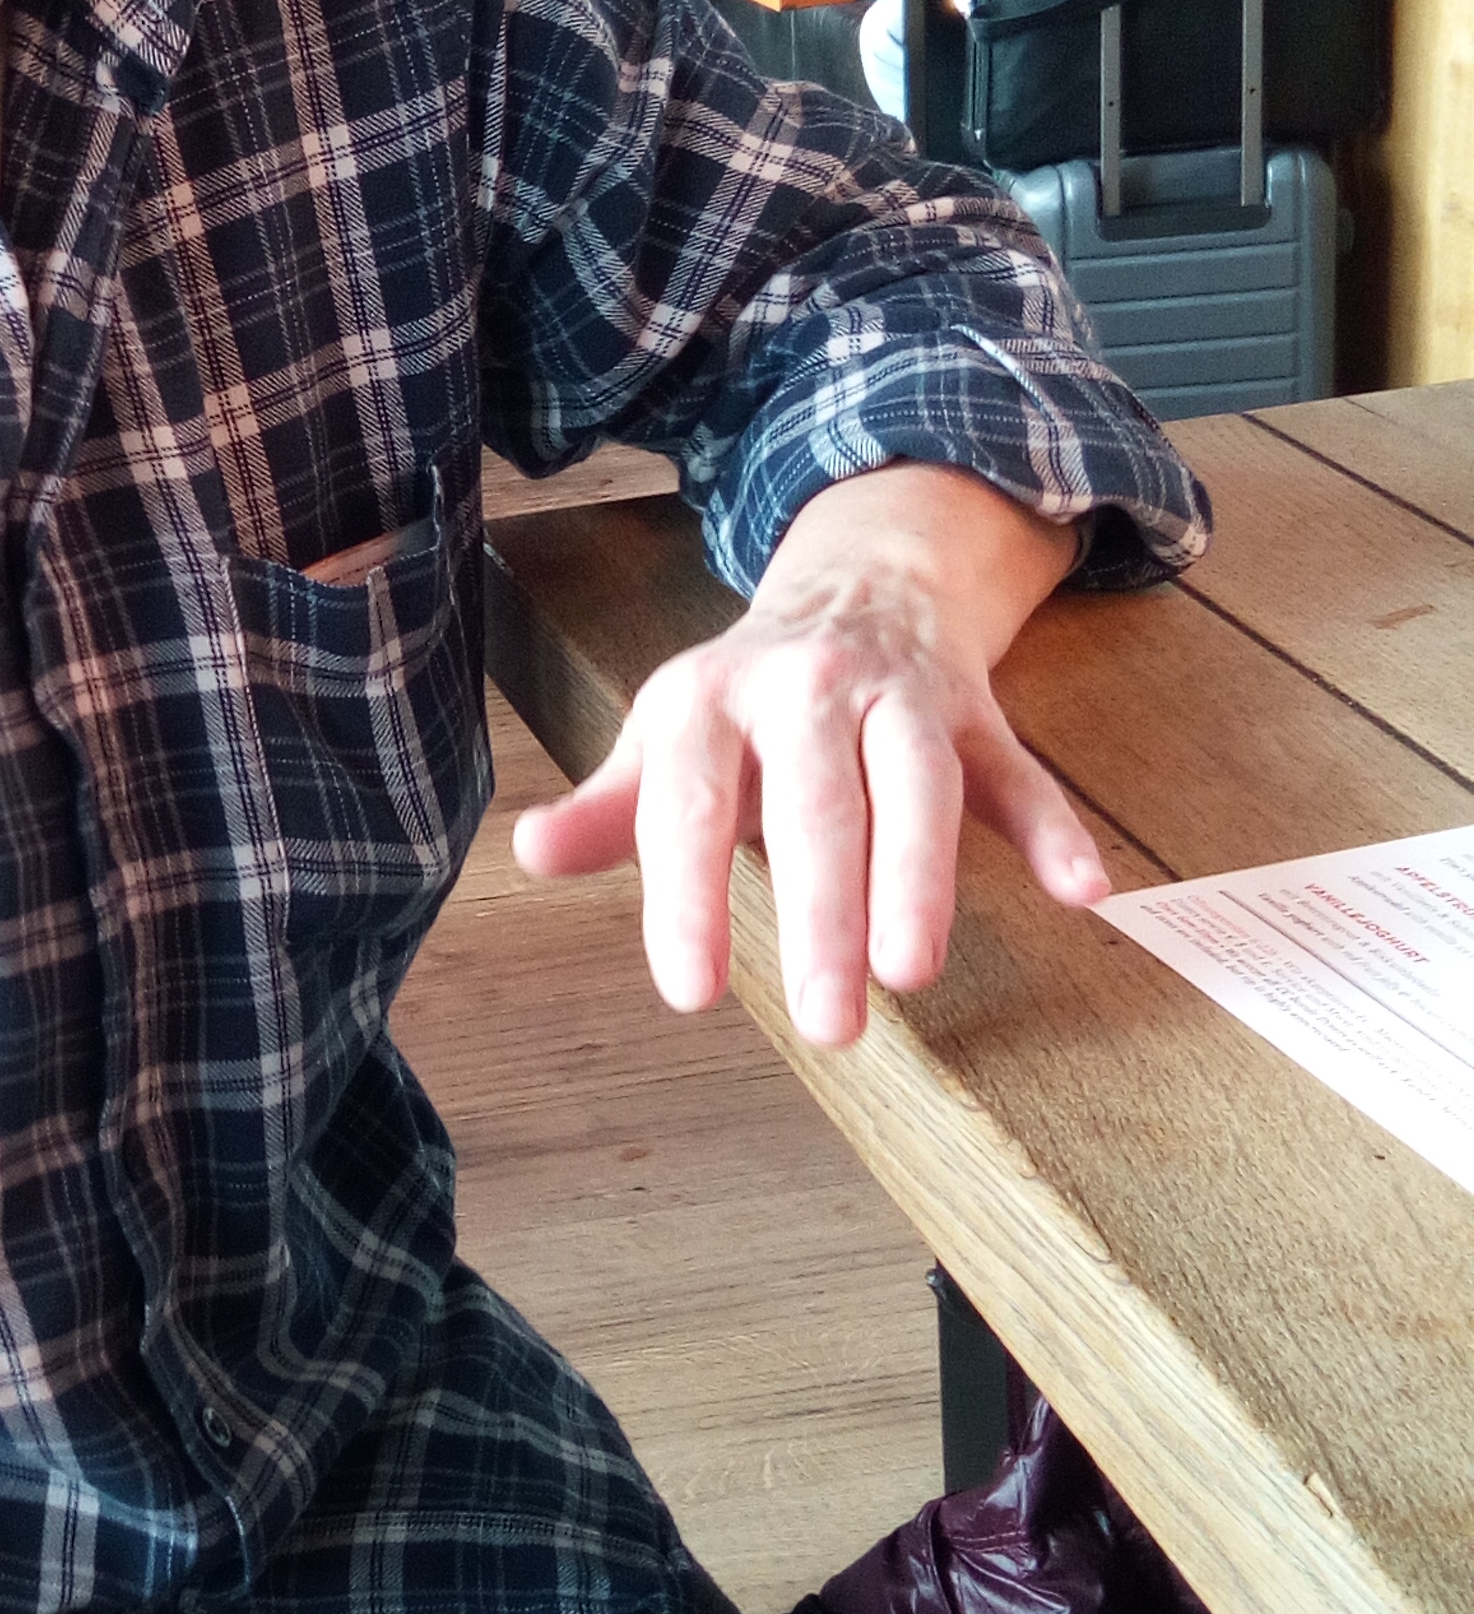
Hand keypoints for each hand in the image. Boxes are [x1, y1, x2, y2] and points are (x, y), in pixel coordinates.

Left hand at [509, 462, 1101, 1045]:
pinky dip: (1053, 828)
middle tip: (828, 1026)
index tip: (692, 994)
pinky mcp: (978, 716)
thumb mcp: (665, 740)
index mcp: (711, 700)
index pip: (692, 806)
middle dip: (823, 915)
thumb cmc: (744, 702)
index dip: (689, 898)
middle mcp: (809, 689)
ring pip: (920, 787)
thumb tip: (532, 849)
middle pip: (820, 806)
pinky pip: (1021, 774)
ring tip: (912, 975)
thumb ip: (612, 808)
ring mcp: (902, 699)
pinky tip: (1081, 891)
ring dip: (921, 879)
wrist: (854, 588)